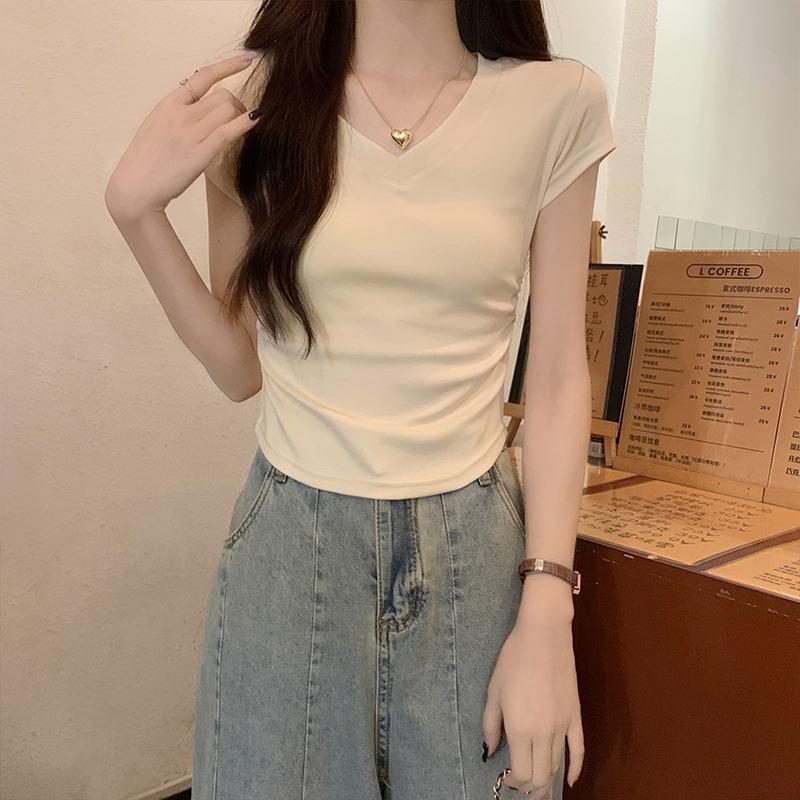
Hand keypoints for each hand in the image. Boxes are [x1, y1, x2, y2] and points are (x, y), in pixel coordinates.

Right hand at [105, 52, 259, 219]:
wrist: (134, 189)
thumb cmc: (146, 163)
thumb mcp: (157, 128)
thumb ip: (177, 115)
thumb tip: (198, 107)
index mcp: (168, 105)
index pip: (202, 76)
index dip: (228, 66)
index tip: (247, 59)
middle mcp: (180, 114)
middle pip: (223, 96)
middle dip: (237, 105)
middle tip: (239, 120)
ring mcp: (189, 133)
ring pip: (228, 110)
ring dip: (241, 116)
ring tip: (241, 129)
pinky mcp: (199, 154)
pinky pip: (228, 131)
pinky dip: (246, 123)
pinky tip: (257, 120)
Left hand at [482, 614, 583, 798]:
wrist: (544, 636)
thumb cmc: (514, 659)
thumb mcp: (494, 690)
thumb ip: (490, 724)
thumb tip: (491, 751)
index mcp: (519, 728)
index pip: (521, 772)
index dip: (514, 781)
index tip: (507, 777)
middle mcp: (543, 733)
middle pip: (541, 776)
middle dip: (531, 789)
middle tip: (523, 789)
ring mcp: (562, 726)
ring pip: (557, 766)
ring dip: (548, 781)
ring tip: (539, 789)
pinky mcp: (576, 716)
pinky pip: (579, 750)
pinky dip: (575, 769)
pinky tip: (570, 781)